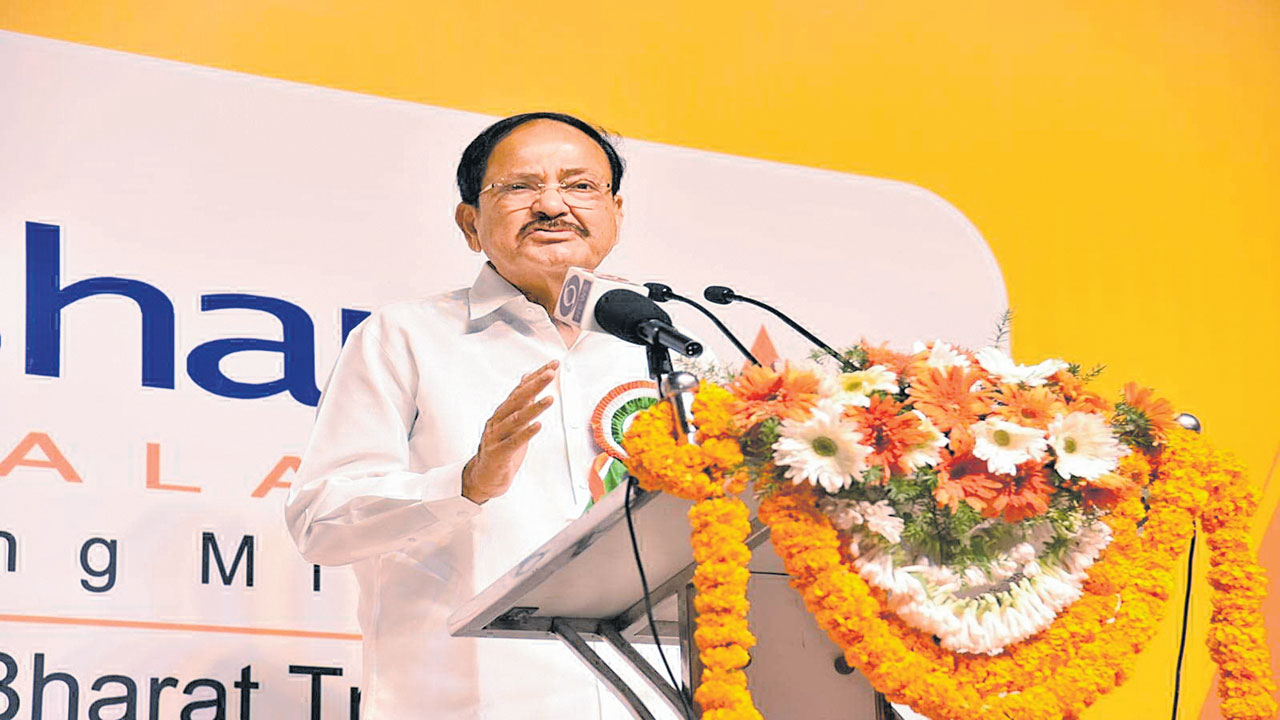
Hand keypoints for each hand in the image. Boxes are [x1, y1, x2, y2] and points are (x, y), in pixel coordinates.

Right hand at [462, 360, 557, 503]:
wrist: (484, 476)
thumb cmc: (500, 448)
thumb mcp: (513, 421)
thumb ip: (521, 400)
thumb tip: (528, 378)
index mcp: (503, 412)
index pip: (521, 389)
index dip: (537, 376)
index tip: (553, 365)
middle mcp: (498, 420)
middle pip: (518, 399)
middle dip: (535, 385)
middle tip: (550, 374)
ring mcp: (497, 436)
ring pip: (516, 419)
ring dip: (534, 408)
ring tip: (549, 399)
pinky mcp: (498, 453)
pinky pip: (513, 442)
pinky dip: (526, 433)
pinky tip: (537, 426)